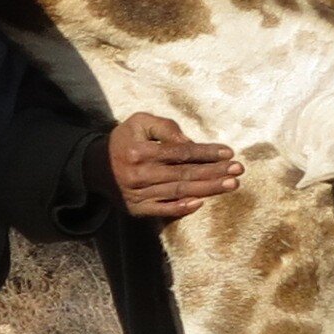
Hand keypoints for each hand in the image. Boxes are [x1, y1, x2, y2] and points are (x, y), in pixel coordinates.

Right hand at [102, 113, 241, 218]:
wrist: (96, 167)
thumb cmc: (125, 140)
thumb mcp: (140, 122)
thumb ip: (165, 127)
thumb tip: (190, 143)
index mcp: (139, 151)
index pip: (180, 152)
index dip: (206, 152)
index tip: (229, 152)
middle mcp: (139, 175)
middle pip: (184, 174)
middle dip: (214, 172)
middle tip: (238, 171)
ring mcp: (138, 194)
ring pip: (179, 192)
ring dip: (208, 189)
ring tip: (231, 184)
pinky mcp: (137, 209)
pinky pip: (164, 210)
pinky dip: (183, 207)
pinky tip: (202, 202)